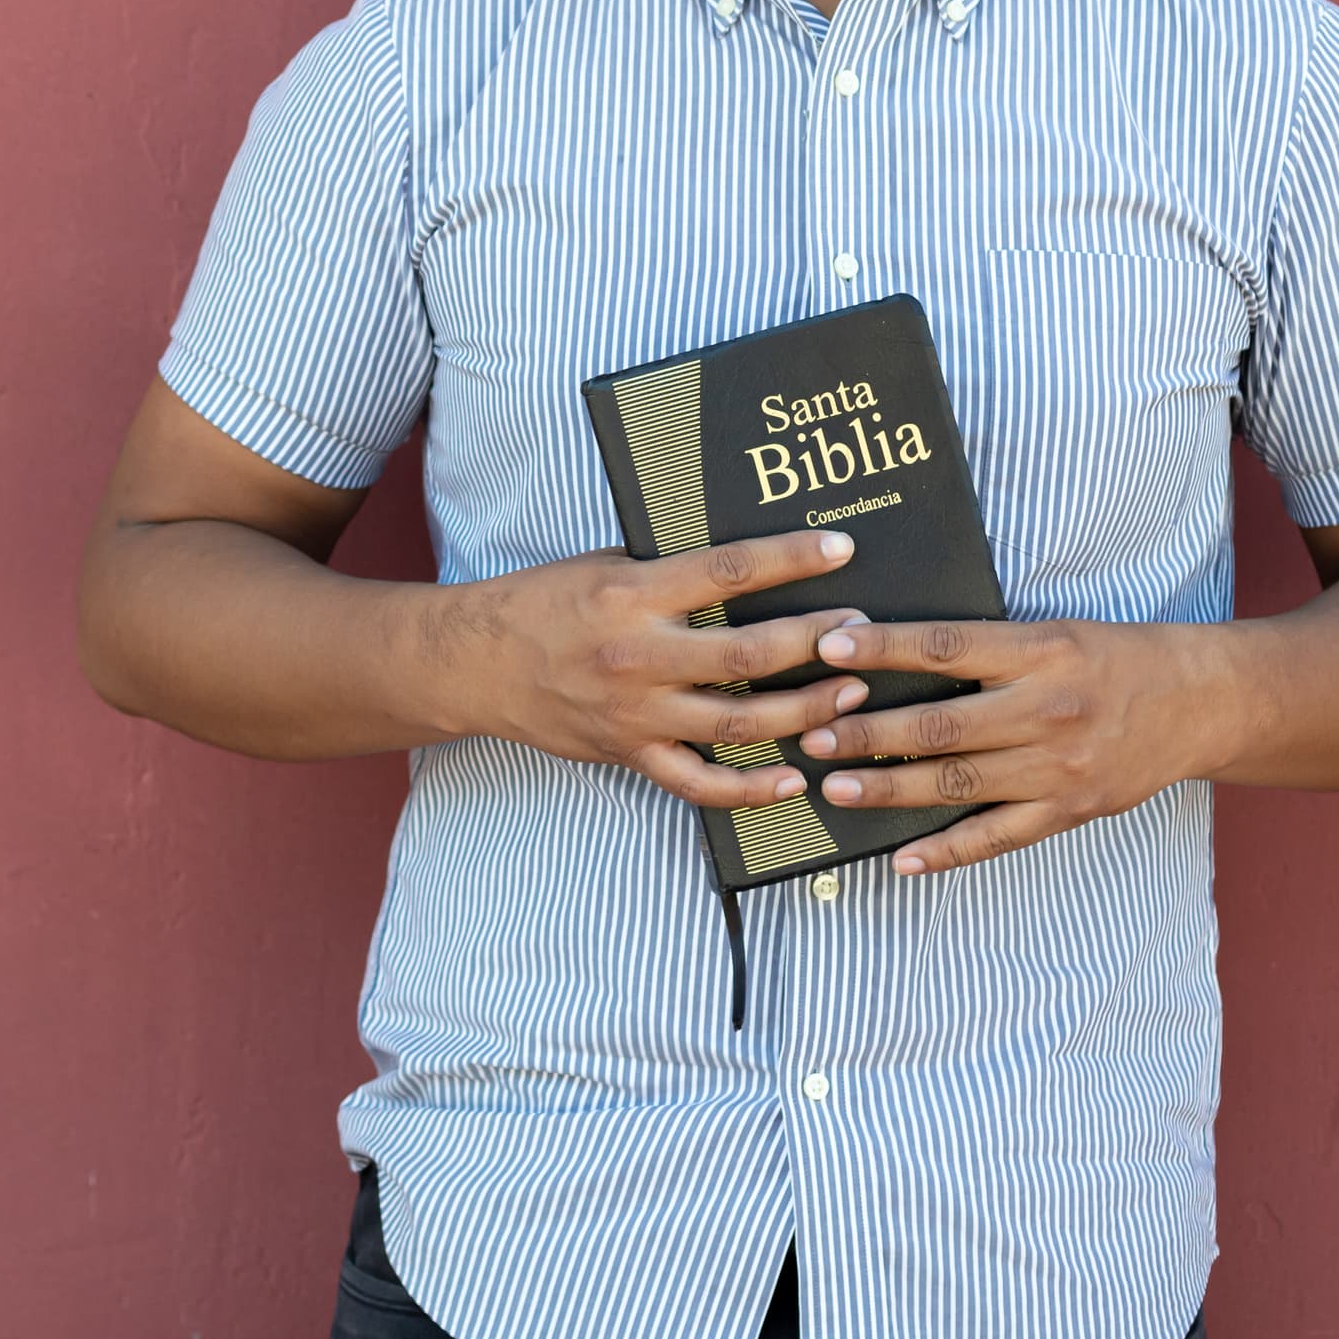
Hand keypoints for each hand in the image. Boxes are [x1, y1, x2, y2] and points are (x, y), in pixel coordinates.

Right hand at [427, 534, 870, 808]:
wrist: (477, 663)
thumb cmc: (545, 602)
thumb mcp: (605, 565)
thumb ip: (670, 571)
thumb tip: (748, 562)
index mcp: (632, 594)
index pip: (729, 571)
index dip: (791, 559)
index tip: (840, 549)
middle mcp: (638, 655)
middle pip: (749, 654)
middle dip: (816, 644)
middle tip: (861, 634)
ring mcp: (636, 713)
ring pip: (739, 723)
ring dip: (803, 712)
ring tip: (849, 697)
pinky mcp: (630, 753)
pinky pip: (701, 784)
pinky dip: (752, 789)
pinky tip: (795, 779)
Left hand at [799, 617, 1250, 872]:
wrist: (1197, 703)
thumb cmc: (1111, 657)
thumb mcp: (1051, 631)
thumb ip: (984, 647)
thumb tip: (892, 650)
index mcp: (1039, 651)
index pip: (946, 648)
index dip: (885, 650)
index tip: (829, 649)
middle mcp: (1046, 710)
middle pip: (941, 726)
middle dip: (869, 734)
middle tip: (813, 736)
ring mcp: (1058, 768)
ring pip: (957, 784)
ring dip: (889, 790)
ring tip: (835, 790)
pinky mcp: (1069, 811)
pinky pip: (997, 837)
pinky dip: (946, 852)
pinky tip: (901, 858)